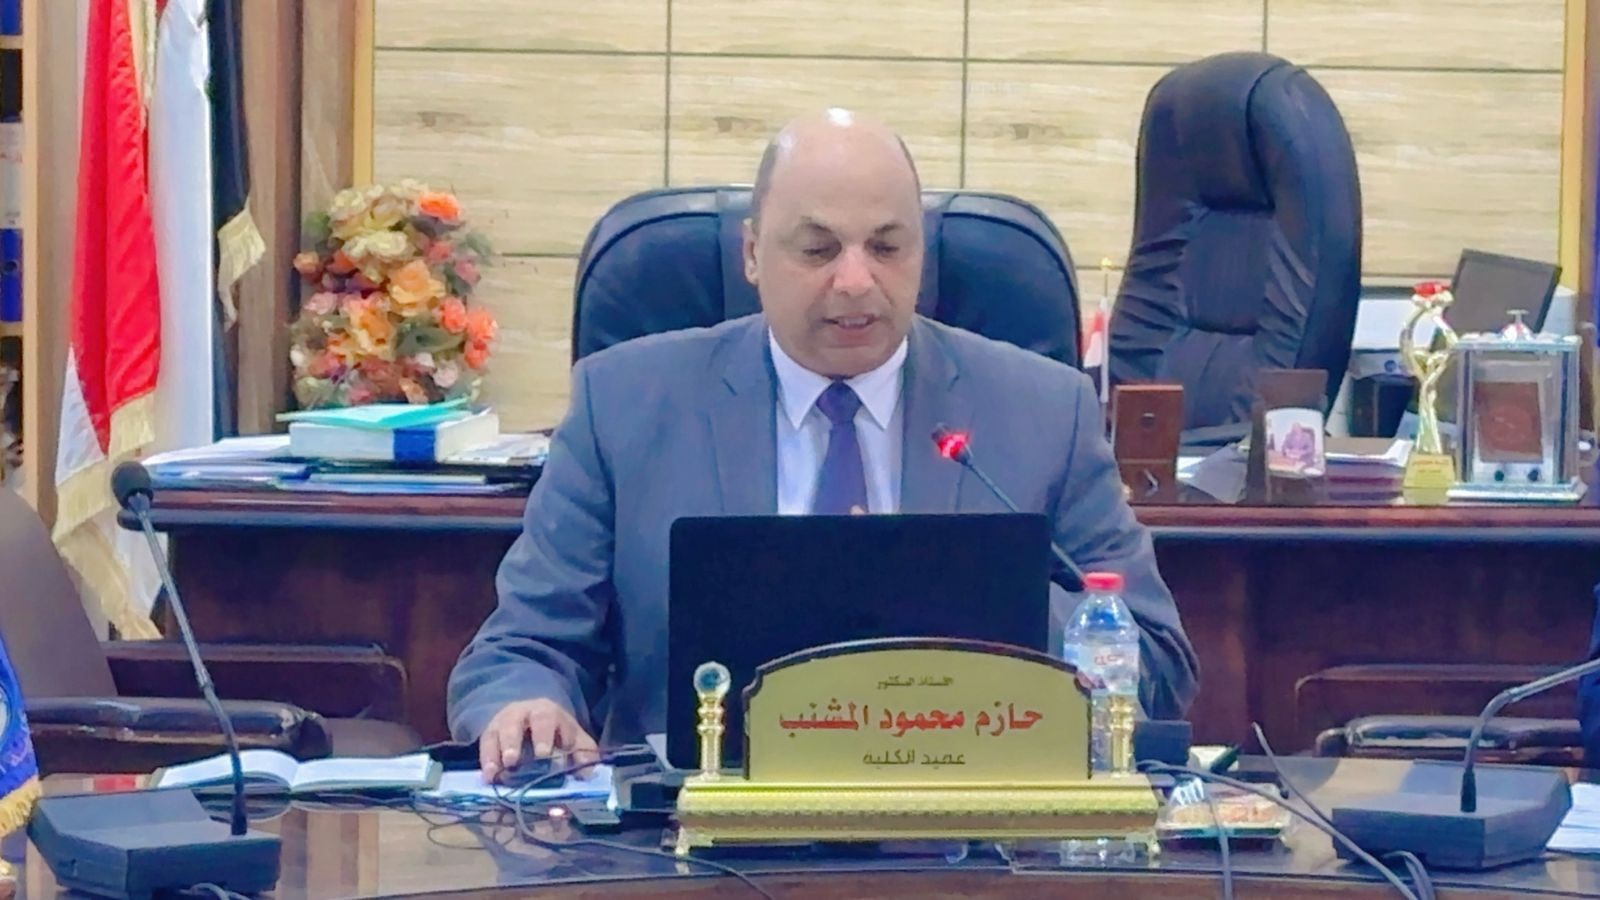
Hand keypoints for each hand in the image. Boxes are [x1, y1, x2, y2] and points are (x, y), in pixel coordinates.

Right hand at [479, 698, 599, 782]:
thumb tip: (587, 772)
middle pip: (518, 722)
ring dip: (498, 751)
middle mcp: (523, 713)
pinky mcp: (489, 734)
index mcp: (547, 712)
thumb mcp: (572, 738)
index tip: (545, 756)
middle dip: (516, 740)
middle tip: (515, 760)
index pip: (547, 719)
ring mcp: (504, 722)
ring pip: (499, 732)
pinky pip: (485, 744)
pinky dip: (487, 761)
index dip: (545, 737)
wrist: (529, 717)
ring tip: (499, 770)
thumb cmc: (555, 732)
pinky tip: (489, 777)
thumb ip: (583, 753)